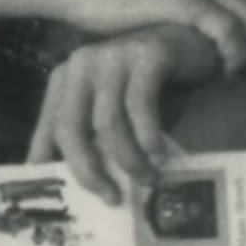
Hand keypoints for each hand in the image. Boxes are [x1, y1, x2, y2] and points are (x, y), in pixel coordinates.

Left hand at [27, 27, 212, 203]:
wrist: (195, 46)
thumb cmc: (154, 88)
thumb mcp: (118, 112)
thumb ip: (97, 138)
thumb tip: (88, 186)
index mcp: (66, 78)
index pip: (50, 128)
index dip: (51, 165)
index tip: (62, 199)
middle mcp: (82, 63)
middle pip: (71, 128)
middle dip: (89, 171)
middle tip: (111, 198)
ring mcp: (113, 55)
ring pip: (107, 122)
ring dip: (128, 159)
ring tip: (148, 179)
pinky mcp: (146, 54)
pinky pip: (140, 105)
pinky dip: (149, 137)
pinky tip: (160, 155)